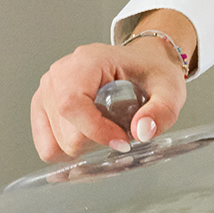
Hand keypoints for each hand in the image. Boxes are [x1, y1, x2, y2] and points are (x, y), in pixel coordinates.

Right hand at [29, 9, 195, 160]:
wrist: (144, 62)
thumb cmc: (152, 73)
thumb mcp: (170, 90)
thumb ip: (161, 112)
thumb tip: (142, 132)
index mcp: (88, 61)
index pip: (72, 103)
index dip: (95, 131)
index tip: (123, 142)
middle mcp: (60, 73)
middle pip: (65, 129)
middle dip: (96, 142)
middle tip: (121, 133)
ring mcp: (47, 90)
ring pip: (54, 142)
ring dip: (84, 148)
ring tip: (105, 133)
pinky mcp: (43, 106)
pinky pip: (46, 144)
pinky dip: (68, 151)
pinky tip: (89, 141)